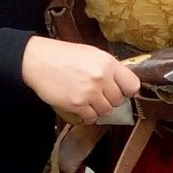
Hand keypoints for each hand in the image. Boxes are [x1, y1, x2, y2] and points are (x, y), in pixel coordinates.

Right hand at [21, 37, 140, 123]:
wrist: (40, 60)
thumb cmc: (64, 55)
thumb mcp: (91, 54)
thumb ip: (108, 68)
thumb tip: (121, 82)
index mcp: (108, 62)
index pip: (132, 85)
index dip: (127, 90)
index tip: (122, 91)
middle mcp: (102, 78)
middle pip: (118, 100)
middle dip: (109, 98)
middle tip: (98, 92)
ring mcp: (90, 92)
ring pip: (106, 111)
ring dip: (98, 108)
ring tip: (87, 98)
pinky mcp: (78, 105)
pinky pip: (92, 118)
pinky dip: (87, 115)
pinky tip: (80, 105)